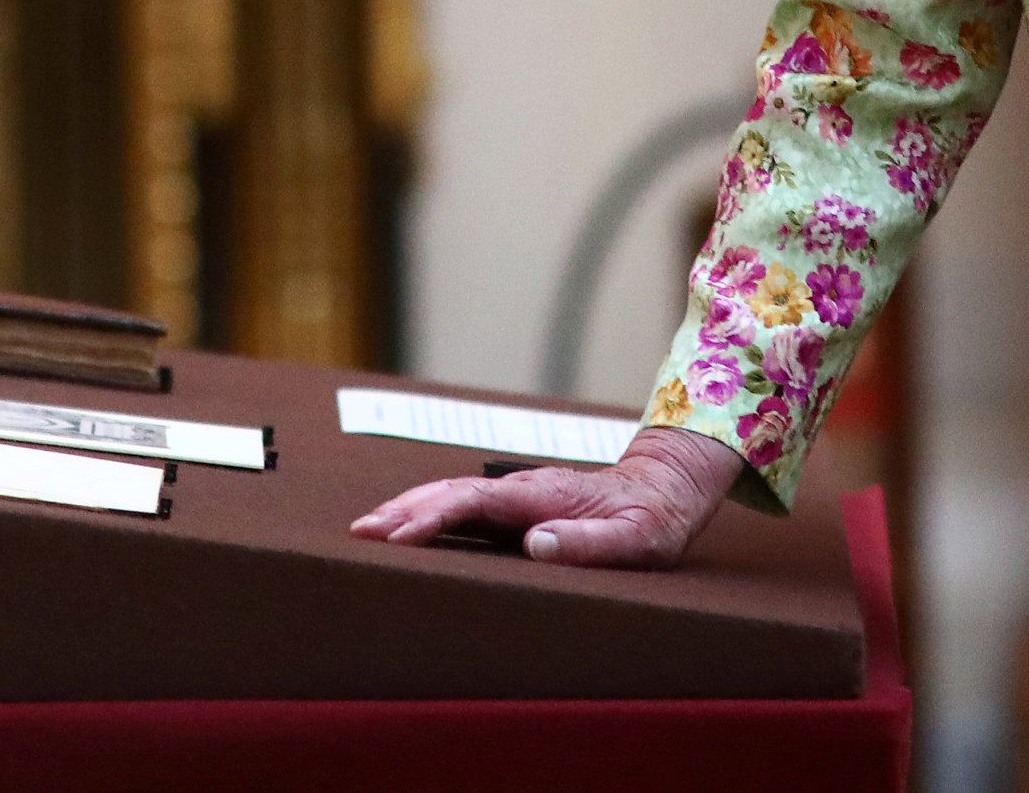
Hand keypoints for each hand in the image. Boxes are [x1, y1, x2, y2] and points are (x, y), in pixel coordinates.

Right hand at [348, 425, 747, 568]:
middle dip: (405, 509)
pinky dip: (429, 513)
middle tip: (362, 532)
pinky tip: (410, 528)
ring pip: (452, 495)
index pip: (476, 503)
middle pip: (451, 492)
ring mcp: (519, 495)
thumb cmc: (655, 519)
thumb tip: (535, 543)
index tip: (400, 537)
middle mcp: (524, 489)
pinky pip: (465, 507)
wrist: (666, 485)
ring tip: (369, 528)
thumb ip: (590, 541)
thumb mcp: (638, 539)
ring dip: (409, 508)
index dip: (435, 517)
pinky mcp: (519, 506)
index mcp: (544, 495)